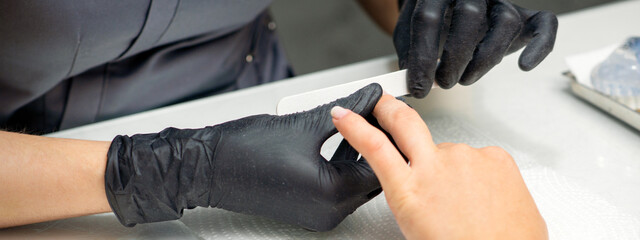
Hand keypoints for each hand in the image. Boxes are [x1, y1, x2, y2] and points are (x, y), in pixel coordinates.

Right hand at [105, 84, 383, 230]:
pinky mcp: (306, 208)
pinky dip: (339, 165)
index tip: (384, 112)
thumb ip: (345, 110)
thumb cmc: (244, 152)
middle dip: (373, 144)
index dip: (384, 134)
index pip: (378, 165)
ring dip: (356, 154)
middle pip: (368, 176)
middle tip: (372, 114)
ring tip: (354, 123)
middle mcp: (328, 211)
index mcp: (332, 195)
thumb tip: (367, 99)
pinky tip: (335, 141)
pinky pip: (336, 187)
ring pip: (352, 182)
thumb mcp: (304, 124)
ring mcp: (316, 213)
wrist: (207, 167)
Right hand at [332, 94, 546, 238]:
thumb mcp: (417, 224)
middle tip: (381, 103)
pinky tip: (483, 195)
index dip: (354, 125)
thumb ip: (412, 194)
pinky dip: (477, 173)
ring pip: (449, 151)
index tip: (344, 114)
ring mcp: (467, 157)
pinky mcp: (495, 156)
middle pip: (404, 121)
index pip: (373, 146)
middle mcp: (437, 166)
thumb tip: (418, 180)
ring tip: (465, 201)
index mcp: (410, 190)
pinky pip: (478, 158)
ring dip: (450, 168)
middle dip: (388, 107)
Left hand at [394, 0, 557, 96]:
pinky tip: (524, 65)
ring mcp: (500, 2)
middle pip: (469, 16)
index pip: (428, 19)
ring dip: (485, 58)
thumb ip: (409, 55)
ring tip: (466, 79)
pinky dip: (540, 46)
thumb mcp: (411, 33)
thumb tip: (410, 83)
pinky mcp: (524, 16)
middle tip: (444, 82)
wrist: (450, 4)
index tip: (418, 87)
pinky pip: (544, 24)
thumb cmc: (431, 19)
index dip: (422, 57)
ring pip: (504, 23)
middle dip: (455, 57)